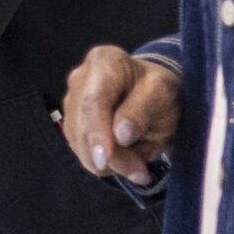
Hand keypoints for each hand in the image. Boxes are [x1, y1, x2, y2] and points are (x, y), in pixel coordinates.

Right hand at [59, 45, 181, 186]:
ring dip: (111, 162)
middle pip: (82, 127)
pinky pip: (83, 153)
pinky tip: (127, 158)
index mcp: (103, 61)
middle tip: (140, 172)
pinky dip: (106, 164)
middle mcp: (78, 80)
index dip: (96, 132)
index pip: (93, 101)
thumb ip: (142, 111)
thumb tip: (119, 135)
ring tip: (138, 162)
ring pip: (80, 145)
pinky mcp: (71, 125)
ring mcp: (71, 103)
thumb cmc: (159, 90)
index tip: (105, 159)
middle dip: (110, 156)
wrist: (152, 95)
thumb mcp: (163, 94)